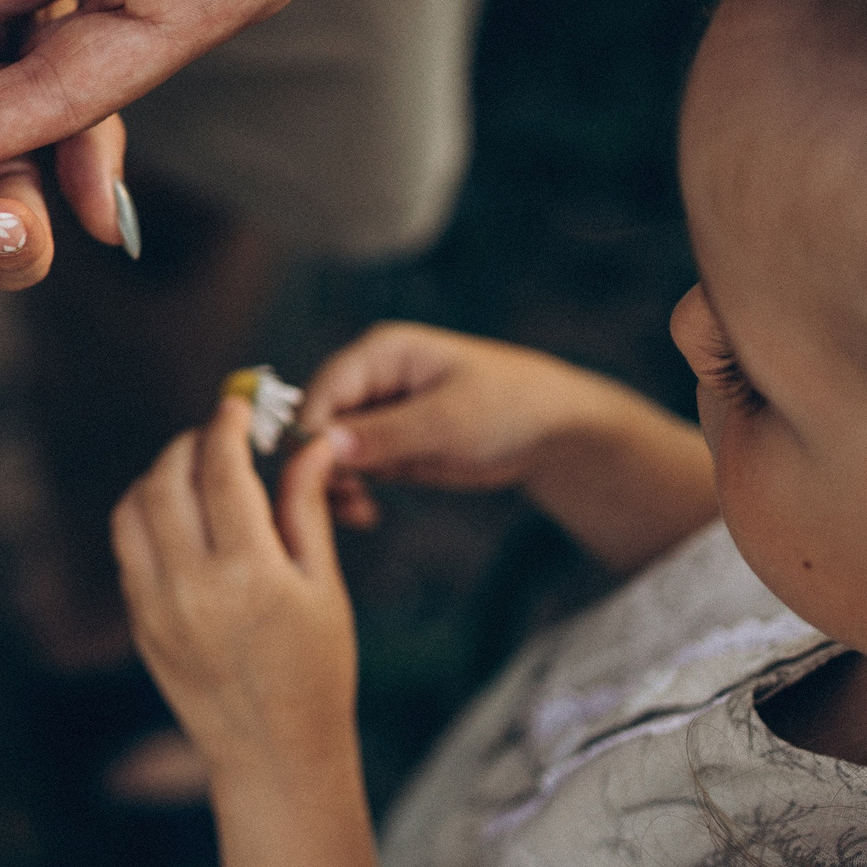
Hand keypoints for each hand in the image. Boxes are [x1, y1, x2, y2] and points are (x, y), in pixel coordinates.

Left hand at [113, 394, 355, 780]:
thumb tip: (309, 444)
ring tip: (193, 472)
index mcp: (248, 573)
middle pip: (166, 479)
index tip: (235, 407)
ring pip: (132, 509)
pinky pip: (127, 548)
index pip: (221, 469)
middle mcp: (190, 585)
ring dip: (158, 476)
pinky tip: (178, 517)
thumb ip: (306, 508)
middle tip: (215, 436)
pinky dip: (145, 516)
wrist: (273, 752)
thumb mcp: (323, 586)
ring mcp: (155, 606)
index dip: (225, 426)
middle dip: (189, 444)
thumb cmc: (316, 671)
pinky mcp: (139, 622)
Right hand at [299, 322, 630, 526]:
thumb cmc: (509, 405)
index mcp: (380, 353)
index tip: (320, 476)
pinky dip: (352, 494)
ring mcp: (376, 415)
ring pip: (329, 453)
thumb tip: (327, 446)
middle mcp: (369, 380)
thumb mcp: (448, 420)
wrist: (553, 432)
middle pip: (318, 424)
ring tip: (362, 511)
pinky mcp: (386, 446)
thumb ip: (386, 433)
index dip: (312, 434)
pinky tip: (369, 513)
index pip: (322, 391)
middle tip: (349, 501)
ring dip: (337, 485)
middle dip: (325, 466)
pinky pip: (351, 471)